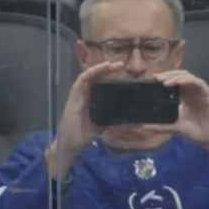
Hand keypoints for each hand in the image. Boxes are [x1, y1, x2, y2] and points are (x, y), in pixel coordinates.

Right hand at [45, 60, 123, 178]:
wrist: (70, 144)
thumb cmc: (85, 134)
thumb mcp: (105, 126)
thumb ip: (118, 122)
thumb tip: (138, 124)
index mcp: (93, 99)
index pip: (102, 83)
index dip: (111, 76)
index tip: (124, 72)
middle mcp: (85, 95)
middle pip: (96, 77)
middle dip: (107, 69)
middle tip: (121, 64)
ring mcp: (78, 95)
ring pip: (88, 76)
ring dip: (99, 68)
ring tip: (110, 64)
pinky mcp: (73, 97)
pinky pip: (80, 82)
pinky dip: (89, 74)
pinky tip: (97, 70)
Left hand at [146, 70, 208, 158]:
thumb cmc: (198, 133)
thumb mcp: (177, 128)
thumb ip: (162, 126)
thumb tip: (144, 126)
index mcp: (185, 98)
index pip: (174, 83)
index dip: (164, 79)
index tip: (152, 80)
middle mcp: (193, 92)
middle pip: (180, 76)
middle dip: (168, 75)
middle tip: (156, 78)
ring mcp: (201, 92)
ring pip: (188, 77)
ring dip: (176, 76)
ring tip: (164, 81)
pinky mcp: (208, 94)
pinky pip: (198, 83)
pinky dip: (187, 80)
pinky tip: (177, 82)